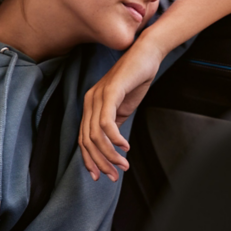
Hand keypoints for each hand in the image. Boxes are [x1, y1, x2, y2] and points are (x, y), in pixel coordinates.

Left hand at [78, 37, 164, 181]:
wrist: (146, 54)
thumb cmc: (136, 79)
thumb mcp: (123, 107)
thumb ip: (115, 123)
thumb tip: (113, 144)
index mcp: (90, 105)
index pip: (83, 139)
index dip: (90, 160)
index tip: (100, 176)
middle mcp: (89, 101)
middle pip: (87, 141)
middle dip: (100, 162)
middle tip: (114, 176)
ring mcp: (97, 96)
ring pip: (96, 135)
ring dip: (110, 154)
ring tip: (123, 164)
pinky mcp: (110, 92)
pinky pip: (107, 122)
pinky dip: (115, 138)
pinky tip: (126, 146)